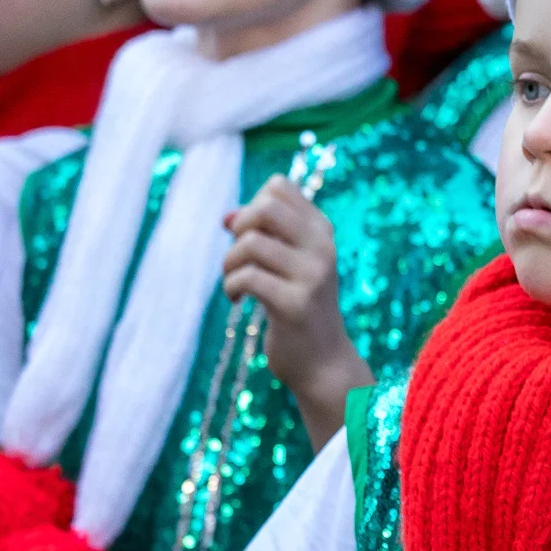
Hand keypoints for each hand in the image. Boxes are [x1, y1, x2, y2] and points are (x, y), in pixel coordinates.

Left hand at [223, 177, 372, 449]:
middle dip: (239, 229)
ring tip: (235, 284)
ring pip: (250, 243)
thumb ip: (263, 236)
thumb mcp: (287, 265)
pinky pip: (246, 277)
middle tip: (240, 258)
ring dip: (229, 264)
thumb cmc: (298, 308)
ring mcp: (313, 275)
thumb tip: (226, 217)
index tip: (252, 237)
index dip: (252, 206)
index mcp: (322, 232)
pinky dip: (231, 288)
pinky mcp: (295, 303)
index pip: (279, 187)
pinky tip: (237, 302)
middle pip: (265, 207)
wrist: (322, 362)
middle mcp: (323, 248)